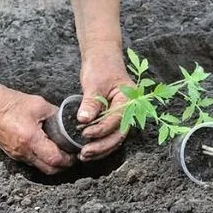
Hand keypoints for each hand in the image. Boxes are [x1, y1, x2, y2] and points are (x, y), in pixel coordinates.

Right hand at [0, 83, 74, 173]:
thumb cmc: (11, 103)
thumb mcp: (39, 105)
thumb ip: (56, 115)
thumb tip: (70, 122)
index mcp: (31, 138)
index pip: (55, 159)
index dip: (68, 159)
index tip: (76, 153)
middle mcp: (23, 151)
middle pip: (49, 169)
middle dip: (64, 166)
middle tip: (72, 156)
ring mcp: (17, 155)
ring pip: (41, 168)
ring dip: (53, 164)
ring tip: (63, 153)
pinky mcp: (13, 154)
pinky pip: (32, 162)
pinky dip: (43, 160)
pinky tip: (48, 150)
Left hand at [77, 43, 133, 160]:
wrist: (102, 56)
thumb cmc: (101, 65)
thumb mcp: (94, 83)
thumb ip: (90, 102)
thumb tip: (84, 120)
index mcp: (129, 100)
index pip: (117, 120)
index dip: (101, 129)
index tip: (85, 133)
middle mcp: (128, 110)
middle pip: (118, 135)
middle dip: (102, 146)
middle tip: (84, 153)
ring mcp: (121, 115)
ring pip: (114, 138)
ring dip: (100, 149)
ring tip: (83, 155)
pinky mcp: (112, 118)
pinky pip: (108, 134)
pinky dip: (99, 143)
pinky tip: (86, 149)